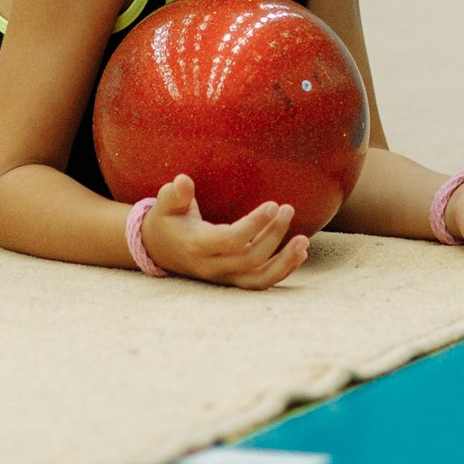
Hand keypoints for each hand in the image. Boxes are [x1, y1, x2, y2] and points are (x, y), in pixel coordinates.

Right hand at [139, 174, 308, 288]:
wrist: (159, 250)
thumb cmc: (167, 220)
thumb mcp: (166, 204)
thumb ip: (175, 193)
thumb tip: (183, 181)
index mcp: (196, 245)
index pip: (230, 240)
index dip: (253, 225)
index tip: (272, 205)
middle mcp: (211, 266)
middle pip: (249, 258)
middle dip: (273, 235)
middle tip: (287, 209)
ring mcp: (223, 277)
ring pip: (258, 279)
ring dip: (284, 262)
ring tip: (304, 241)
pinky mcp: (233, 280)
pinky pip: (260, 282)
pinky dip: (282, 271)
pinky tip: (300, 253)